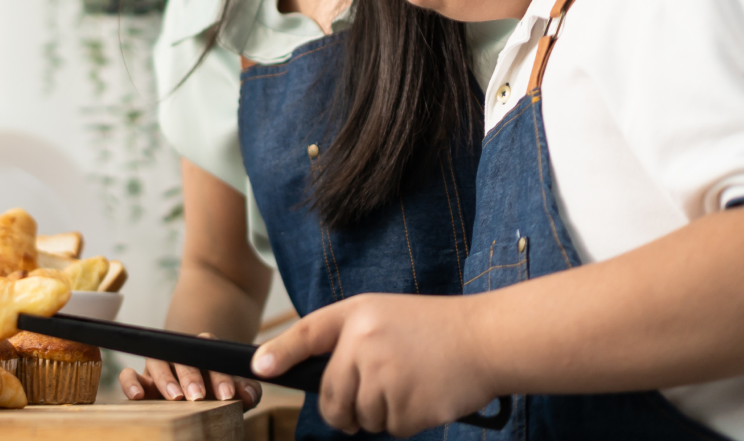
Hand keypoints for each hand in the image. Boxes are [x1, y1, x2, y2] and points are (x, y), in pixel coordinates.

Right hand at [118, 334, 261, 408]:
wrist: (198, 386)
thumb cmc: (218, 389)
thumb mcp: (236, 388)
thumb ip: (247, 390)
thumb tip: (249, 394)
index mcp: (204, 352)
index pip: (211, 355)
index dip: (220, 375)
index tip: (228, 394)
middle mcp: (179, 355)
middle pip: (182, 358)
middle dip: (190, 377)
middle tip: (198, 396)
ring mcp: (159, 366)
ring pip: (157, 362)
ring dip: (166, 379)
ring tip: (175, 398)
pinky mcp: (141, 380)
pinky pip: (129, 375)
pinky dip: (130, 382)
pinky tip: (138, 395)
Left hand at [251, 294, 493, 436]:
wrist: (484, 339)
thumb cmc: (432, 329)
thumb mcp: (383, 316)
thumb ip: (349, 343)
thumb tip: (324, 390)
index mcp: (356, 315)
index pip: (307, 334)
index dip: (280, 353)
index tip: (259, 369)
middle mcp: (364, 343)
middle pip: (332, 398)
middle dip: (344, 409)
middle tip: (370, 397)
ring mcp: (384, 376)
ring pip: (362, 417)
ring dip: (381, 412)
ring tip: (410, 381)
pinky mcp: (407, 405)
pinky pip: (391, 428)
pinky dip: (405, 420)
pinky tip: (424, 394)